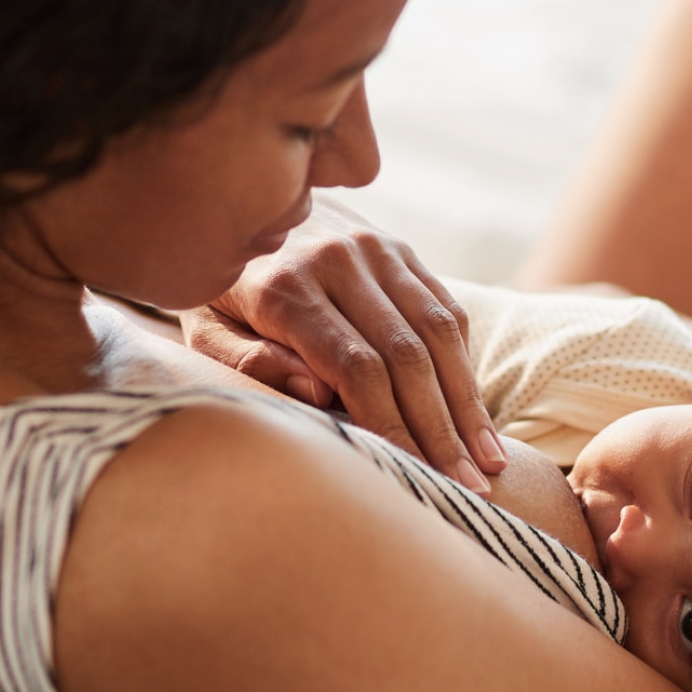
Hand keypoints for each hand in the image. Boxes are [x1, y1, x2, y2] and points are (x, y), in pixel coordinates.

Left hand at [179, 198, 505, 490]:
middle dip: (441, 429)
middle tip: (469, 487)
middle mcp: (338, 259)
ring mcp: (376, 248)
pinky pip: (445, 308)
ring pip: (438, 332)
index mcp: (285, 287)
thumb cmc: (217, 290)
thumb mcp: (202, 327)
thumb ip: (244, 362)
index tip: (418, 475)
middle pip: (407, 356)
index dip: (393, 426)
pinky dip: (464, 364)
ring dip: (468, 402)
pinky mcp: (400, 248)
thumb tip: (317, 393)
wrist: (239, 203)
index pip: (358, 368)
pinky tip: (475, 414)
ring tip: (489, 461)